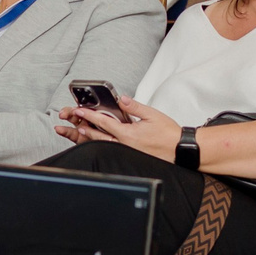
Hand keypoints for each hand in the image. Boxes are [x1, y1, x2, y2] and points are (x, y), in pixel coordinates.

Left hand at [59, 95, 178, 159]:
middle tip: (76, 121)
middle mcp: (125, 145)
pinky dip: (103, 144)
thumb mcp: (151, 115)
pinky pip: (113, 149)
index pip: (104, 122)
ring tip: (82, 130)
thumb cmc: (168, 134)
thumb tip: (121, 99)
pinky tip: (100, 141)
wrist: (179, 149)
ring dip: (92, 137)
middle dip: (86, 127)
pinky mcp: (131, 156)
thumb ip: (134, 106)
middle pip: (100, 136)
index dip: (90, 115)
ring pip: (105, 144)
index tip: (80, 110)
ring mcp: (127, 152)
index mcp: (128, 134)